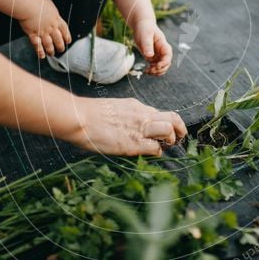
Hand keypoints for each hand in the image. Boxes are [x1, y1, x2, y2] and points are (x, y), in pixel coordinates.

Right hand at [18, 0, 71, 58]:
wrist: (28, 4)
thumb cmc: (37, 1)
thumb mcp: (49, 4)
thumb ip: (52, 11)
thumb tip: (53, 13)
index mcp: (56, 19)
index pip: (65, 30)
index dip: (67, 36)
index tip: (68, 41)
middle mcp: (51, 27)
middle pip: (58, 39)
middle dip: (60, 46)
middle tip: (61, 50)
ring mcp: (42, 32)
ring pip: (49, 44)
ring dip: (51, 50)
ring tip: (52, 54)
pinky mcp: (33, 34)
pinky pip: (37, 45)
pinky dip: (40, 52)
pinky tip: (42, 56)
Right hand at [70, 97, 186, 155]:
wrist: (79, 117)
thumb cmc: (88, 114)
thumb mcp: (112, 108)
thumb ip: (124, 115)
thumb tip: (125, 125)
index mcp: (135, 106)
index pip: (158, 113)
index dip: (165, 122)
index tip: (164, 130)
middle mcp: (141, 114)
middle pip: (172, 118)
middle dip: (180, 128)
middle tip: (179, 138)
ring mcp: (139, 128)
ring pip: (169, 130)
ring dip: (171, 140)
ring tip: (167, 146)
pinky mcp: (134, 143)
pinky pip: (156, 148)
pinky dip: (157, 152)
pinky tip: (150, 153)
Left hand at [133, 19, 171, 75]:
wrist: (141, 25)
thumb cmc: (145, 28)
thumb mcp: (146, 35)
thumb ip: (147, 45)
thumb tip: (149, 55)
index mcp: (164, 45)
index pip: (168, 56)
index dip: (164, 63)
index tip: (157, 66)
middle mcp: (162, 52)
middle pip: (166, 64)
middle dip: (160, 69)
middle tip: (151, 71)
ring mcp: (157, 55)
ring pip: (161, 67)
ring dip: (156, 72)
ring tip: (148, 72)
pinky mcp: (151, 57)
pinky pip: (154, 67)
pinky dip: (151, 71)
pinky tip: (146, 71)